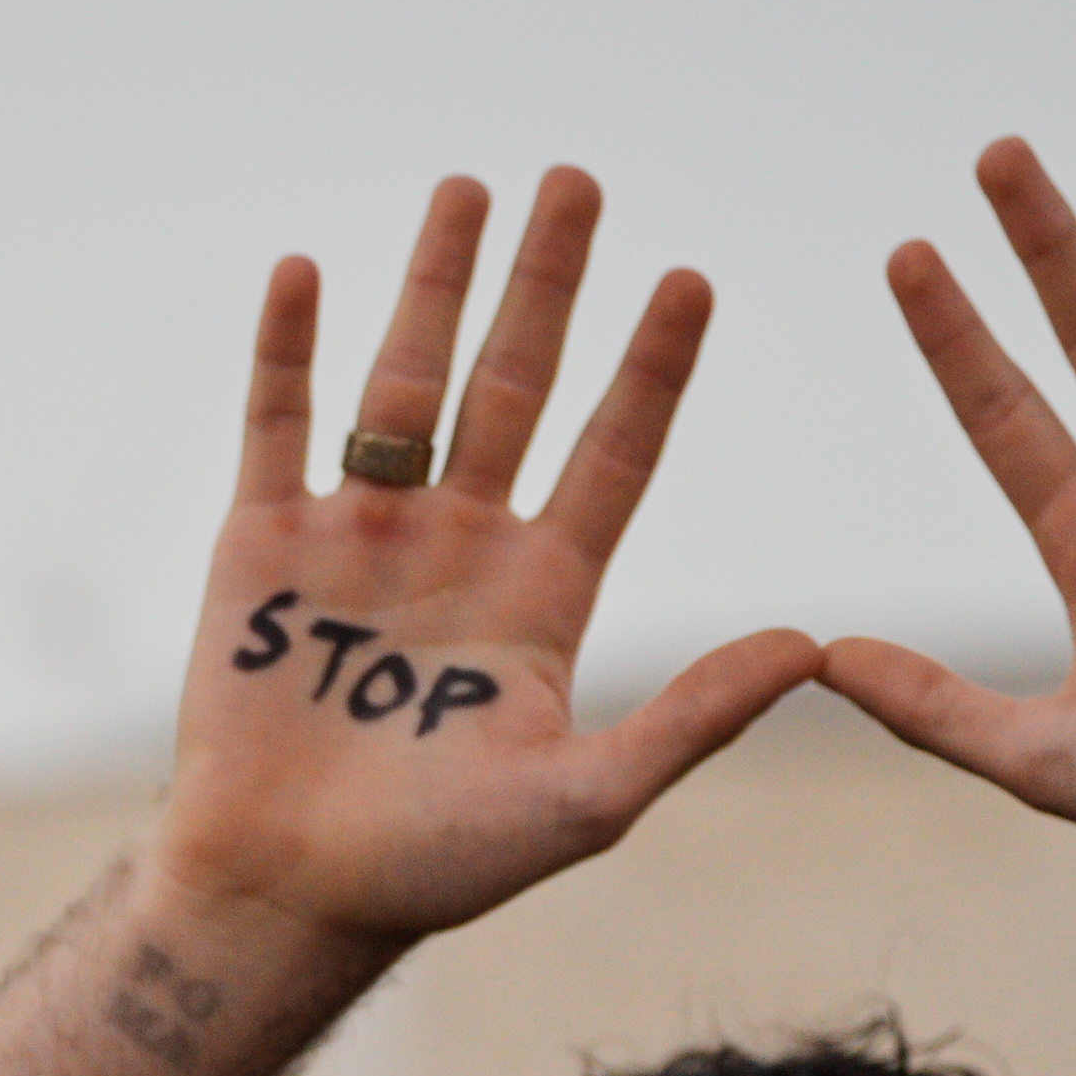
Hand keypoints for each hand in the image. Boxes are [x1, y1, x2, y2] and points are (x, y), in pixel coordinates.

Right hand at [145, 170, 813, 956]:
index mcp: (542, 591)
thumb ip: (693, 719)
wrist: (285, 894)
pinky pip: (278, 425)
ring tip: (469, 186)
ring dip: (434, 283)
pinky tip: (307, 268)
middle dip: (548, 283)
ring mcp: (359, 535)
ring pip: (405, 383)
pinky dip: (286, 350)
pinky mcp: (263, 548)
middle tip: (581, 181)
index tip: (691, 279)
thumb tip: (812, 648)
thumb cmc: (436, 866)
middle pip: (515, 384)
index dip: (653, 367)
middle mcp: (458, 542)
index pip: (615, 451)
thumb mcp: (584, 800)